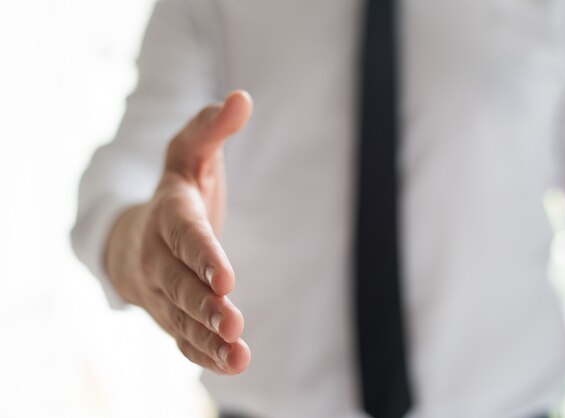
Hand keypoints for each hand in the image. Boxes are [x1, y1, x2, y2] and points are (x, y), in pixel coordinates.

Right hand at [105, 91, 252, 374]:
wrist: (136, 235)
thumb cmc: (175, 193)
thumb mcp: (190, 155)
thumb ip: (211, 130)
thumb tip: (241, 98)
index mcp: (169, 214)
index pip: (185, 235)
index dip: (203, 255)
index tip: (226, 277)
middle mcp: (160, 256)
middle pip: (180, 283)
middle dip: (204, 304)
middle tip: (232, 321)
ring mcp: (162, 289)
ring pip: (181, 317)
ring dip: (207, 336)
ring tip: (238, 354)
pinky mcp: (169, 313)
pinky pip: (181, 337)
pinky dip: (203, 352)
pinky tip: (232, 363)